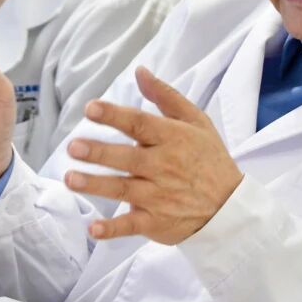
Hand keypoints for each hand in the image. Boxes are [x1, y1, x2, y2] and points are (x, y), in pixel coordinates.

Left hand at [64, 66, 243, 244]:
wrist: (230, 207)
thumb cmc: (208, 158)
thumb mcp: (196, 121)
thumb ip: (166, 96)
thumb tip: (140, 71)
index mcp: (172, 139)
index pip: (140, 124)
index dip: (115, 116)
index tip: (91, 109)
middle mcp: (163, 167)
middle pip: (127, 158)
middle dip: (99, 152)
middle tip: (73, 147)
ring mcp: (159, 196)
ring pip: (123, 189)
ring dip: (96, 185)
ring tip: (71, 179)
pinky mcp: (156, 222)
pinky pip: (131, 225)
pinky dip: (112, 229)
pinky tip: (93, 229)